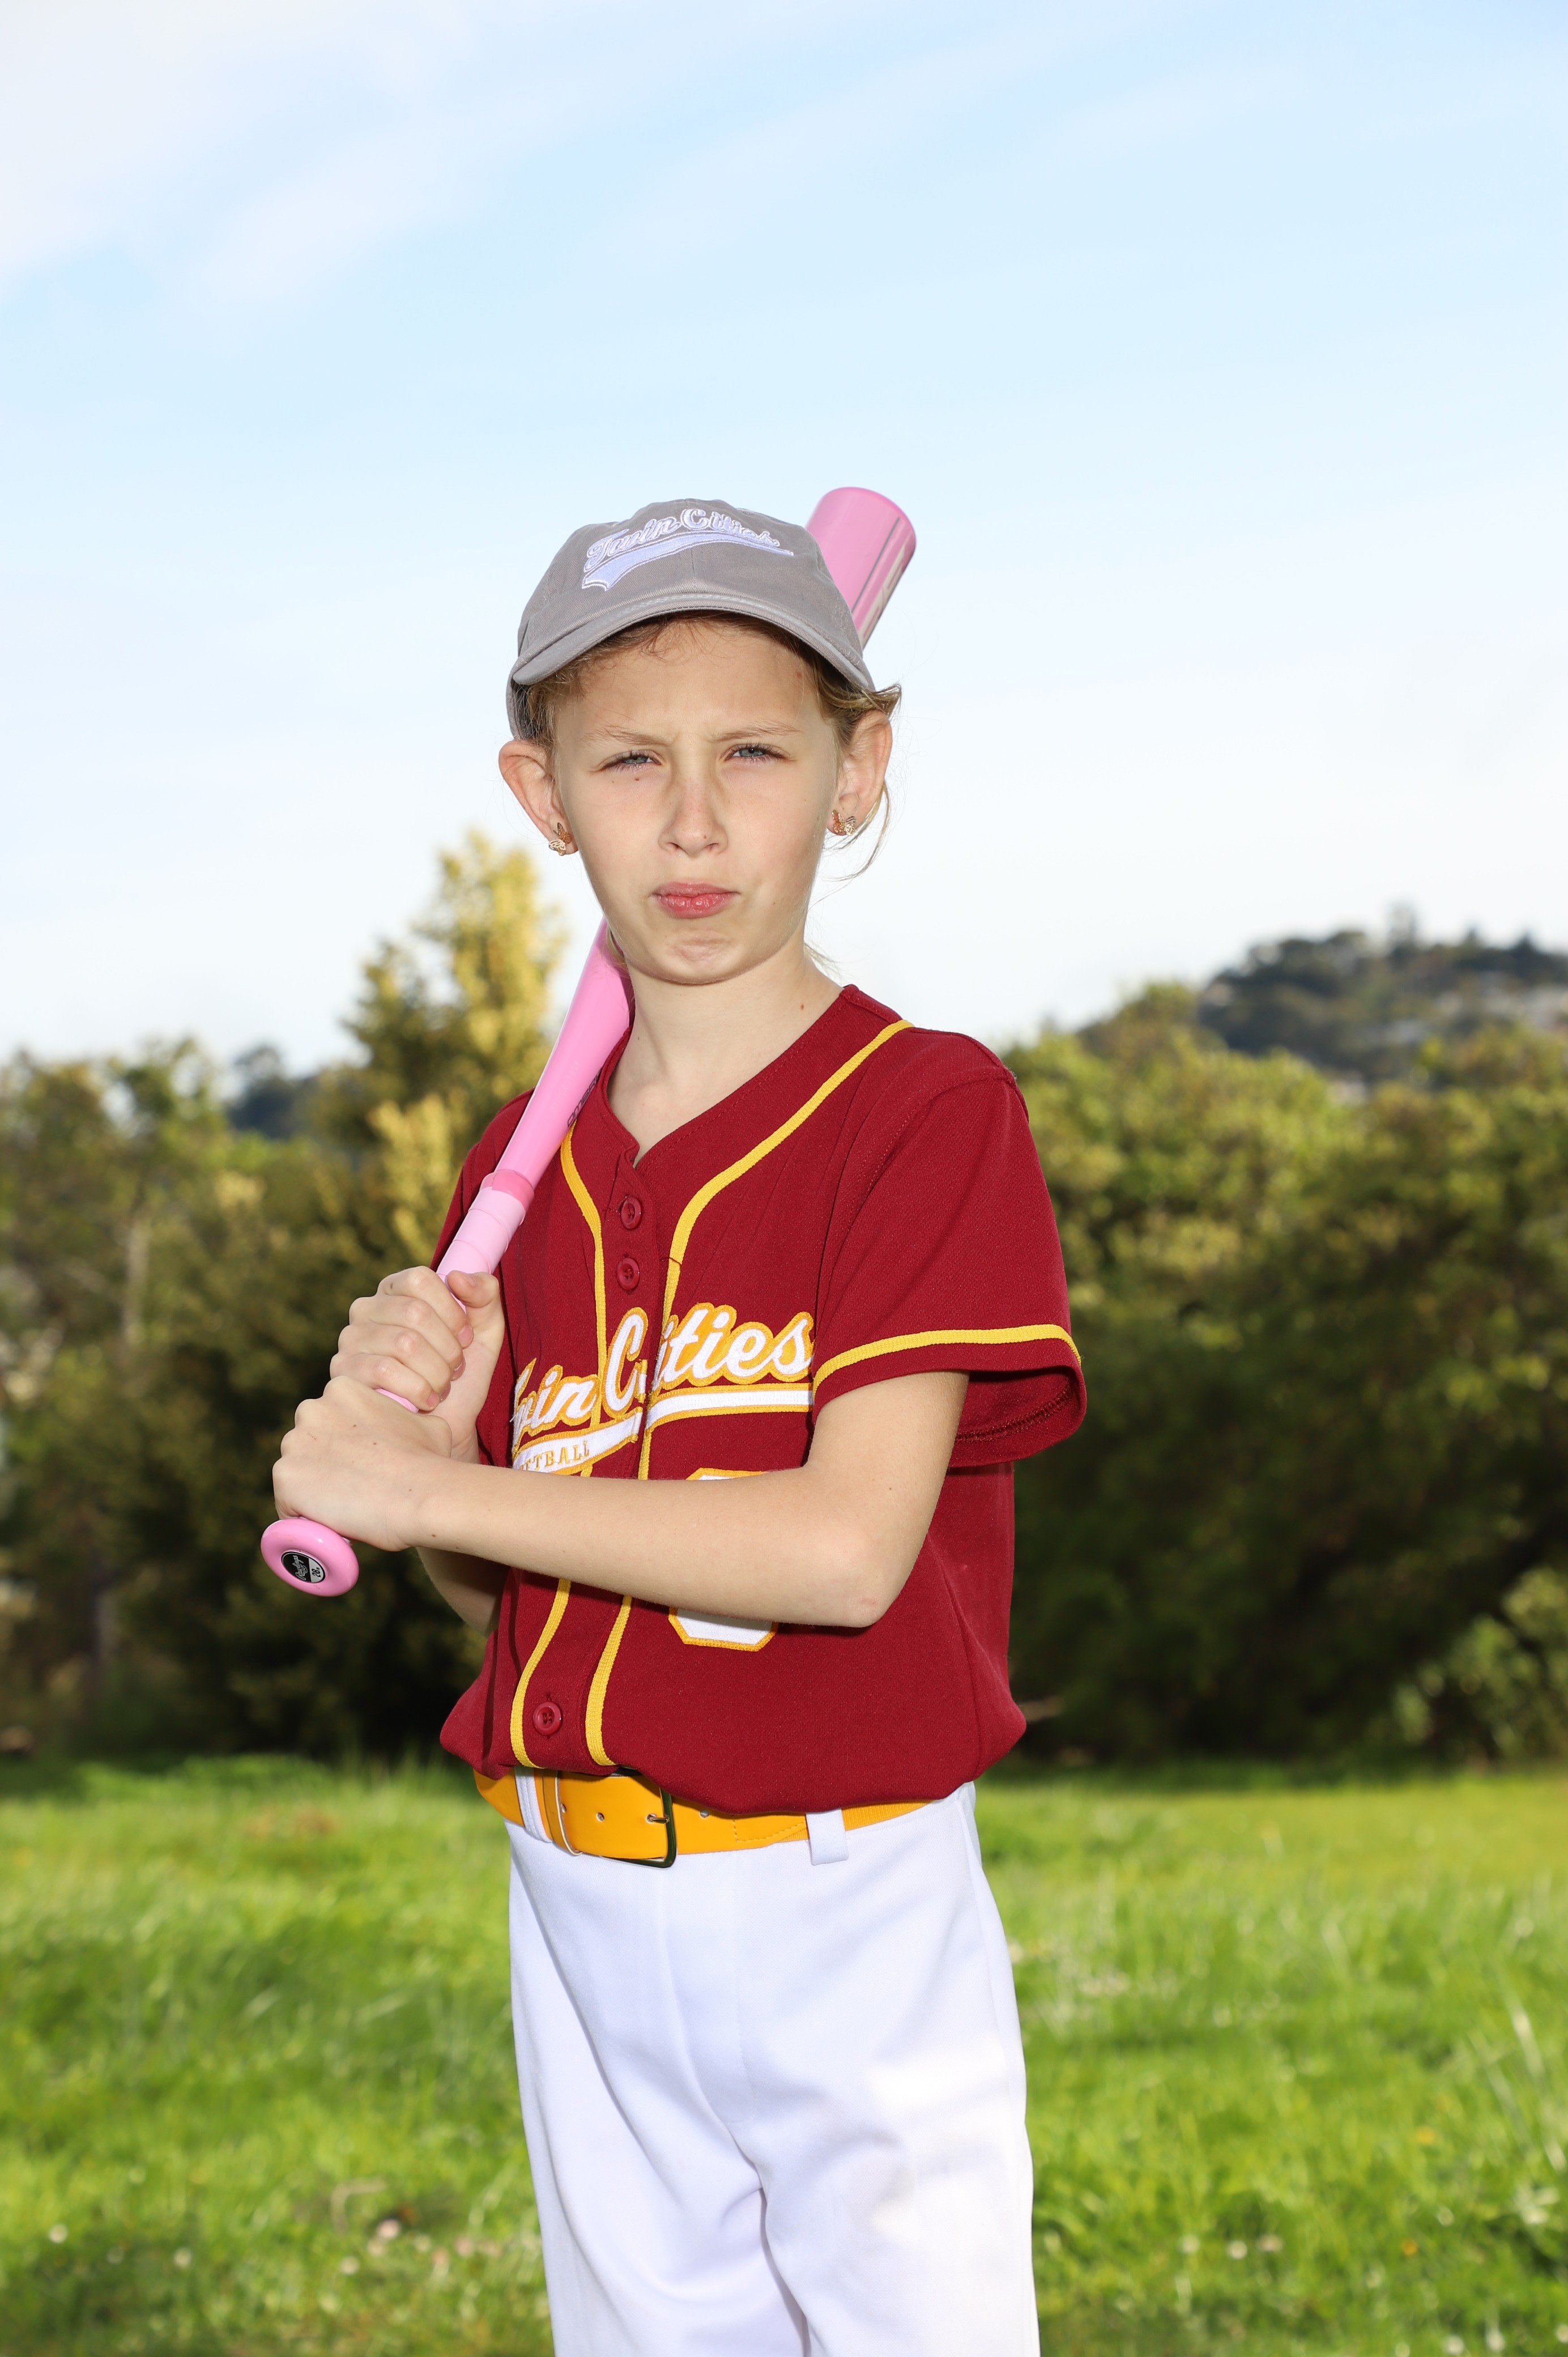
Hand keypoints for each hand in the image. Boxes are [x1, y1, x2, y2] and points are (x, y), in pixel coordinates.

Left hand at [273, 1377, 454, 1552]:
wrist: (421, 1491)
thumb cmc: (429, 1460)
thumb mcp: (424, 1423)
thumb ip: (406, 1420)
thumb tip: (410, 1432)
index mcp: (342, 1389)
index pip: (328, 1420)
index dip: (342, 1445)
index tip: (357, 1464)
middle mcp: (311, 1410)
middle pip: (307, 1443)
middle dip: (323, 1463)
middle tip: (350, 1487)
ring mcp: (294, 1444)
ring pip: (295, 1472)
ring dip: (312, 1489)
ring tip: (342, 1508)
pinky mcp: (286, 1477)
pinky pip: (287, 1502)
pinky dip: (302, 1515)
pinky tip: (327, 1522)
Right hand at [331, 1267, 505, 1461]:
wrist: (447, 1424)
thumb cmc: (462, 1374)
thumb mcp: (485, 1329)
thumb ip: (484, 1294)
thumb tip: (456, 1277)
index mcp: (396, 1290)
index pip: (420, 1280)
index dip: (452, 1311)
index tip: (466, 1337)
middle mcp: (366, 1308)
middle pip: (414, 1313)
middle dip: (448, 1347)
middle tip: (456, 1368)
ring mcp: (350, 1340)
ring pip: (403, 1343)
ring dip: (436, 1371)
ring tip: (443, 1386)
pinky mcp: (345, 1373)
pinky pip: (384, 1370)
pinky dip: (418, 1389)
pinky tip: (427, 1401)